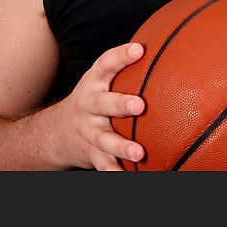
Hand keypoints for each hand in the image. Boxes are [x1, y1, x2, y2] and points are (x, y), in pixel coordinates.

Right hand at [54, 42, 145, 170]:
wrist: (58, 131)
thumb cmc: (94, 100)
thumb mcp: (102, 81)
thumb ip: (127, 69)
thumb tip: (169, 49)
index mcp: (94, 83)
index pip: (105, 64)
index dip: (121, 56)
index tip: (139, 49)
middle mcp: (88, 105)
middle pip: (102, 104)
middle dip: (120, 104)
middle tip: (140, 105)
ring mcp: (89, 131)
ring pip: (104, 139)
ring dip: (121, 146)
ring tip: (139, 153)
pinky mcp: (92, 153)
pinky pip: (104, 165)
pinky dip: (115, 172)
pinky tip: (129, 176)